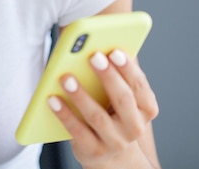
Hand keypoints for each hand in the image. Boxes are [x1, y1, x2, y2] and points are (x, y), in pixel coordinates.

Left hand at [48, 50, 158, 168]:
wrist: (109, 154)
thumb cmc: (113, 113)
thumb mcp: (122, 96)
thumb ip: (116, 73)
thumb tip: (99, 44)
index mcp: (146, 108)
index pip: (139, 86)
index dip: (128, 68)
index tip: (114, 50)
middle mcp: (134, 126)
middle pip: (122, 99)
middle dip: (108, 76)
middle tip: (93, 56)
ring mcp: (114, 141)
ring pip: (97, 116)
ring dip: (81, 95)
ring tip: (66, 77)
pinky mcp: (93, 151)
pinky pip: (77, 131)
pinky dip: (64, 114)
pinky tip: (52, 99)